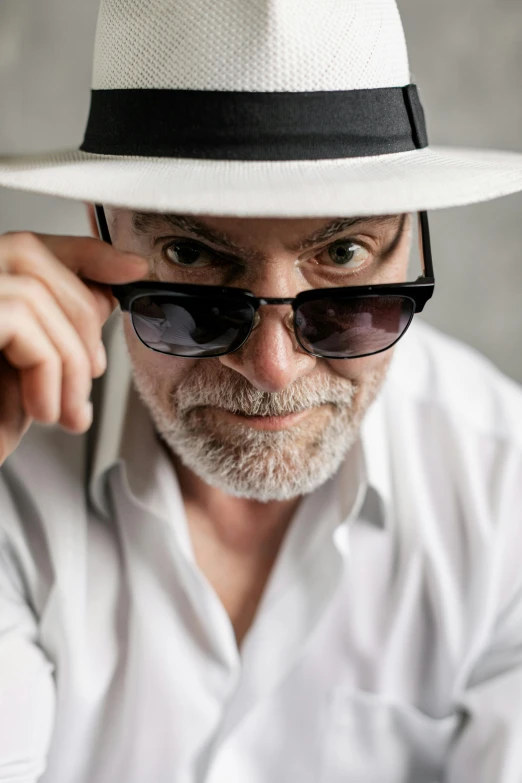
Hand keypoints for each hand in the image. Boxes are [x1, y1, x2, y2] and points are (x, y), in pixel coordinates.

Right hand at [0, 231, 147, 465]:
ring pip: (31, 293)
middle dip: (81, 314)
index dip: (83, 251)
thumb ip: (60, 328)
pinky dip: (48, 368)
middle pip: (29, 255)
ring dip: (69, 357)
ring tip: (67, 410)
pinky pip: (17, 319)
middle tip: (93, 373)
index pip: (28, 244)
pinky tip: (42, 410)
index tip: (130, 271)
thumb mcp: (35, 372)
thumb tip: (106, 294)